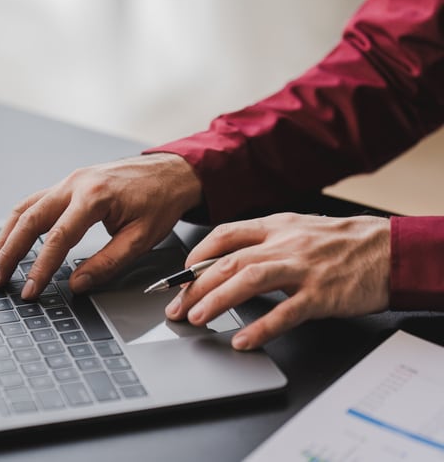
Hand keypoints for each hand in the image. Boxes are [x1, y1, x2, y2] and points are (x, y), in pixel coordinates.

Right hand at [0, 154, 201, 298]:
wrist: (171, 171)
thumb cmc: (160, 202)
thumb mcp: (141, 238)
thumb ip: (107, 263)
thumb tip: (76, 284)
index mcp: (94, 197)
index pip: (58, 238)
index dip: (40, 267)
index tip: (29, 290)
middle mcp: (75, 184)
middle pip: (30, 219)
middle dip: (10, 252)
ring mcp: (69, 180)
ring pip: (26, 208)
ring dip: (7, 236)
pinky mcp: (69, 183)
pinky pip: (34, 201)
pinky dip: (18, 221)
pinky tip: (10, 238)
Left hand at [166, 213, 390, 349]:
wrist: (390, 250)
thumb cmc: (343, 243)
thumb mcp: (298, 230)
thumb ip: (265, 241)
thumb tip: (227, 258)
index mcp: (276, 226)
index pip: (224, 235)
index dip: (196, 255)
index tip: (180, 275)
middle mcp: (284, 244)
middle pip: (227, 261)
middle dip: (195, 286)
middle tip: (177, 308)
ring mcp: (302, 269)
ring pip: (248, 279)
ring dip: (217, 299)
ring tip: (197, 318)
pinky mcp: (321, 294)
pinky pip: (285, 312)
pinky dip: (261, 327)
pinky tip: (243, 340)